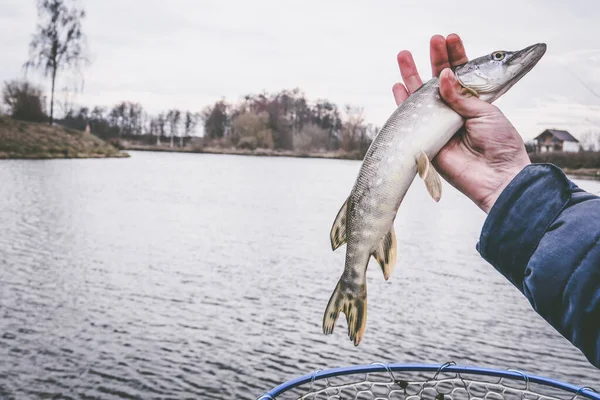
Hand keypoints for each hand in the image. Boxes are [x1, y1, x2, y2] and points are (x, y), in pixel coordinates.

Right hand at [392, 34, 530, 212]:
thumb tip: (441, 76)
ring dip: (412, 76)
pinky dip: (402, 103)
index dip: (454, 56)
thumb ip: (461, 96)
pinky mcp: (427, 140)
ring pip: (421, 97)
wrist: (497, 176)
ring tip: (404, 55)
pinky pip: (411, 120)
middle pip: (438, 81)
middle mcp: (454, 111)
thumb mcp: (485, 112)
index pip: (461, 74)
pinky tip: (397, 86)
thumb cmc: (499, 144)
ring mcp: (439, 124)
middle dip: (433, 59)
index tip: (449, 39)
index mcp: (473, 102)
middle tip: (431, 40)